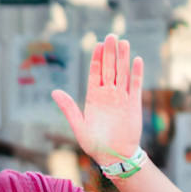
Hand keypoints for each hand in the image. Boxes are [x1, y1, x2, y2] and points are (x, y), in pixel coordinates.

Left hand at [51, 32, 144, 164]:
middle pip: (109, 68)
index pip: (95, 73)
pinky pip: (136, 85)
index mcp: (93, 97)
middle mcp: (108, 94)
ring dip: (123, 58)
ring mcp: (121, 98)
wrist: (114, 155)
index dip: (96, 58)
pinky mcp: (133, 104)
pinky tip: (136, 60)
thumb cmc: (94, 143)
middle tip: (111, 35)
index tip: (97, 44)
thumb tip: (54, 91)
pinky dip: (136, 73)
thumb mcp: (78, 126)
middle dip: (110, 52)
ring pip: (123, 73)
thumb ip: (68, 108)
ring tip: (123, 42)